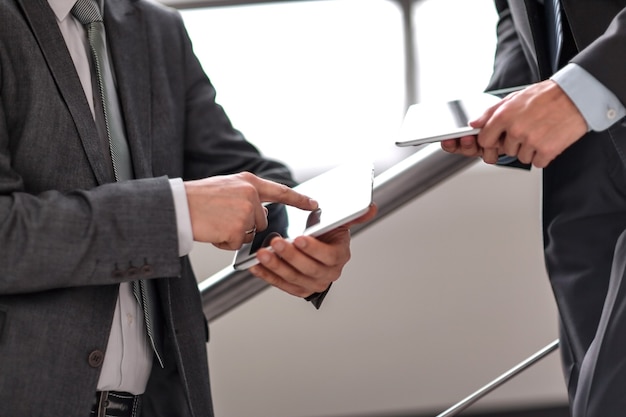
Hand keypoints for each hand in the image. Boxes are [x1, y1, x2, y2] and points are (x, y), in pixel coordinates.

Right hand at [184, 172, 317, 249]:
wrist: (176, 206)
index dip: (298, 199)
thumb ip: (245, 195)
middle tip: (221, 217)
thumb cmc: (196, 198)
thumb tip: (261, 211)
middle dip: (244, 225)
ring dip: (233, 234)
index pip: (280, 191)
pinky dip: (224, 242)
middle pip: (261, 220)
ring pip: (249, 233)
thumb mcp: (225, 187)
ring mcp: (246, 212)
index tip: (314, 204)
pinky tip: (212, 230)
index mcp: (248, 182)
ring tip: (215, 222)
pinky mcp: (239, 229)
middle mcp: (251, 195)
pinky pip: (237, 243)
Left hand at [249, 203, 377, 297]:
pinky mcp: (297, 289)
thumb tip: (371, 206)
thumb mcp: (340, 222)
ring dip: (276, 266)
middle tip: (275, 242)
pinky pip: (281, 284)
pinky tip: (256, 266)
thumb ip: (354, 214)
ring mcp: (312, 284)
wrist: (318, 248)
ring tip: (262, 253)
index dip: (313, 248)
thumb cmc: (327, 234)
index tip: (299, 237)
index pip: (327, 256)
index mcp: (339, 257)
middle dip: (290, 255)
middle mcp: (328, 274)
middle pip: (308, 268)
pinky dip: (268, 276)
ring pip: (293, 278)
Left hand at [474, 80, 586, 167]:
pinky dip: (543, 155)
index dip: (492, 141)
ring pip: (521, 157)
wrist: (577, 96)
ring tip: (540, 132)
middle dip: (514, 143)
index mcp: (504, 116)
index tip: (499, 139)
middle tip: (528, 130)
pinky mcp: (547, 151)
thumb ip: (491, 112)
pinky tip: (548, 140)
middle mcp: (516, 129)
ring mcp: (531, 141)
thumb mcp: (514, 97)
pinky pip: (537, 162)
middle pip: (505, 150)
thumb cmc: (547, 96)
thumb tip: (474, 123)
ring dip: (529, 149)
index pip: (485, 140)